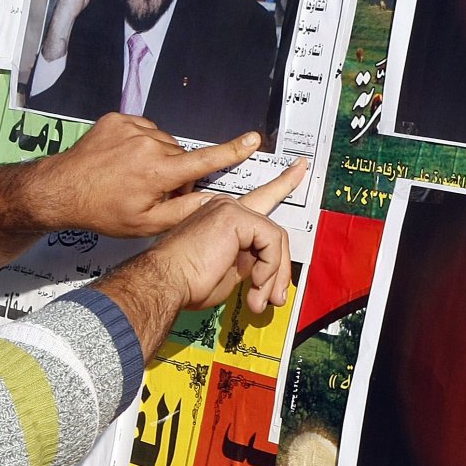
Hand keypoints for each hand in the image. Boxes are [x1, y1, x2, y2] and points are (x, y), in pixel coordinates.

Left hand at [29, 113, 266, 237]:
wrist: (59, 189)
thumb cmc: (102, 212)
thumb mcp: (146, 224)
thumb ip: (184, 211)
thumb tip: (213, 200)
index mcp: (158, 172)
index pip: (205, 160)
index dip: (232, 150)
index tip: (253, 139)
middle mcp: (148, 145)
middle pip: (182, 156)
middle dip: (176, 172)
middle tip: (153, 192)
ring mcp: (132, 128)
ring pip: (164, 143)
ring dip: (159, 157)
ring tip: (135, 176)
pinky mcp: (118, 119)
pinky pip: (144, 130)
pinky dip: (141, 144)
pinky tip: (125, 160)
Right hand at [92, 158, 307, 357]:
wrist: (165, 282)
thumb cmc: (186, 282)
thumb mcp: (229, 271)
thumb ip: (250, 260)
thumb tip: (268, 269)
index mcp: (222, 217)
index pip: (260, 197)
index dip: (283, 182)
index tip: (301, 167)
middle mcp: (226, 207)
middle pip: (272, 230)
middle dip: (279, 269)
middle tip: (274, 297)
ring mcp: (230, 209)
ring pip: (274, 238)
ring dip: (273, 274)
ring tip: (259, 297)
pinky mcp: (235, 217)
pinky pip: (271, 241)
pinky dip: (269, 266)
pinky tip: (254, 282)